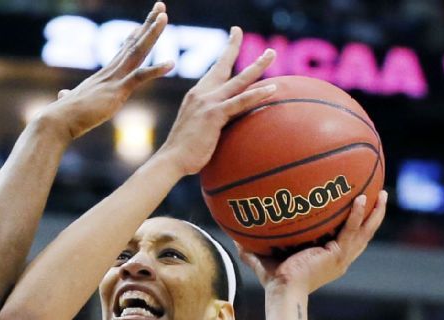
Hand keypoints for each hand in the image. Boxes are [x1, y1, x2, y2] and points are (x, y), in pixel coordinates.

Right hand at [37, 3, 174, 141]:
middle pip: (134, 44)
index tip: (143, 24)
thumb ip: (69, 97)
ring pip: (138, 52)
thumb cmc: (63, 116)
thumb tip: (62, 96)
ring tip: (164, 17)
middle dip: (148, 25)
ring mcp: (114, 79)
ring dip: (152, 34)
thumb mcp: (70, 102)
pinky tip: (172, 63)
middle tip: (160, 7)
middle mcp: (110, 72)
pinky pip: (140, 77)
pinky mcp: (117, 91)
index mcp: (103, 75)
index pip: (122, 51)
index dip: (134, 37)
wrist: (58, 120)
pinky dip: (156, 69)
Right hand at [154, 27, 275, 176]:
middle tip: (247, 34)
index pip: (214, 70)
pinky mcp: (214, 115)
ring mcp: (207, 103)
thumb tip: (227, 122)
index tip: (234, 36)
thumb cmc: (184, 151)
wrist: (171, 160)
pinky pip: (240, 102)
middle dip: (235, 46)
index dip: (225, 53)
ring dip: (256, 66)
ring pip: (237, 80)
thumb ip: (211, 119)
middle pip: (223, 65)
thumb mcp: (197, 128)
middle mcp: (201, 94)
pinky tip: (272, 89)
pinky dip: (257, 95)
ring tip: (271, 54)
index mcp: (196, 95)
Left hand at [237, 190, 388, 295]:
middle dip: (375, 215)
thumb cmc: (275, 282)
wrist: (282, 292)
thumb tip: (235, 239)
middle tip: (381, 195)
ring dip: (375, 212)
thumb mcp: (265, 261)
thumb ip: (252, 250)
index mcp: (330, 259)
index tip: (361, 206)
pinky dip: (357, 215)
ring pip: (365, 231)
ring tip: (382, 193)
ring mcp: (341, 257)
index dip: (357, 223)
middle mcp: (340, 258)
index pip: (348, 239)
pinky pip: (351, 231)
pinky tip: (361, 199)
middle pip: (365, 234)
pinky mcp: (338, 255)